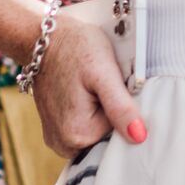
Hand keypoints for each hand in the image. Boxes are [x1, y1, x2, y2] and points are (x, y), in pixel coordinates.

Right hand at [29, 2, 144, 155]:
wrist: (45, 39)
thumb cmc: (75, 49)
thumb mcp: (103, 73)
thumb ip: (121, 107)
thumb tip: (139, 137)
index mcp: (77, 135)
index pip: (121, 134)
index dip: (125, 111)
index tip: (116, 89)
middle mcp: (63, 144)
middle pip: (107, 137)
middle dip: (112, 113)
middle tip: (104, 85)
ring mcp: (57, 138)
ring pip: (96, 133)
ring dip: (101, 112)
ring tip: (93, 87)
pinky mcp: (55, 129)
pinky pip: (83, 128)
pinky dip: (89, 113)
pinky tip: (85, 93)